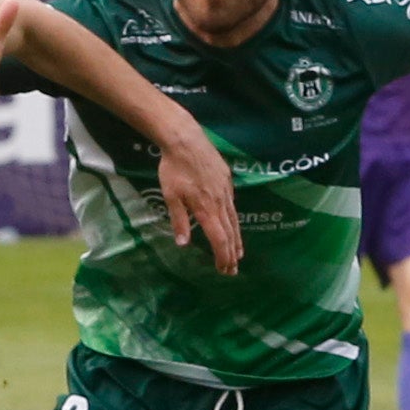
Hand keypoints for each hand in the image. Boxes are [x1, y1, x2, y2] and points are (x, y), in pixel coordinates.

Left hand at [155, 124, 241, 275]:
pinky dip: (235, 221)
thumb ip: (179, 220)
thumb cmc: (174, 169)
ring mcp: (226, 191)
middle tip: (233, 269)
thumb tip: (183, 244)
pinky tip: (234, 225)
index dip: (222, 255)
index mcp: (206, 208)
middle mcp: (220, 202)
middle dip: (231, 253)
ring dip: (236, 239)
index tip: (224, 269)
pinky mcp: (227, 180)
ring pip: (234, 220)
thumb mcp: (170, 196)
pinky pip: (233, 206)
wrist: (185, 140)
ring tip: (239, 254)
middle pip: (229, 233)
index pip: (219, 238)